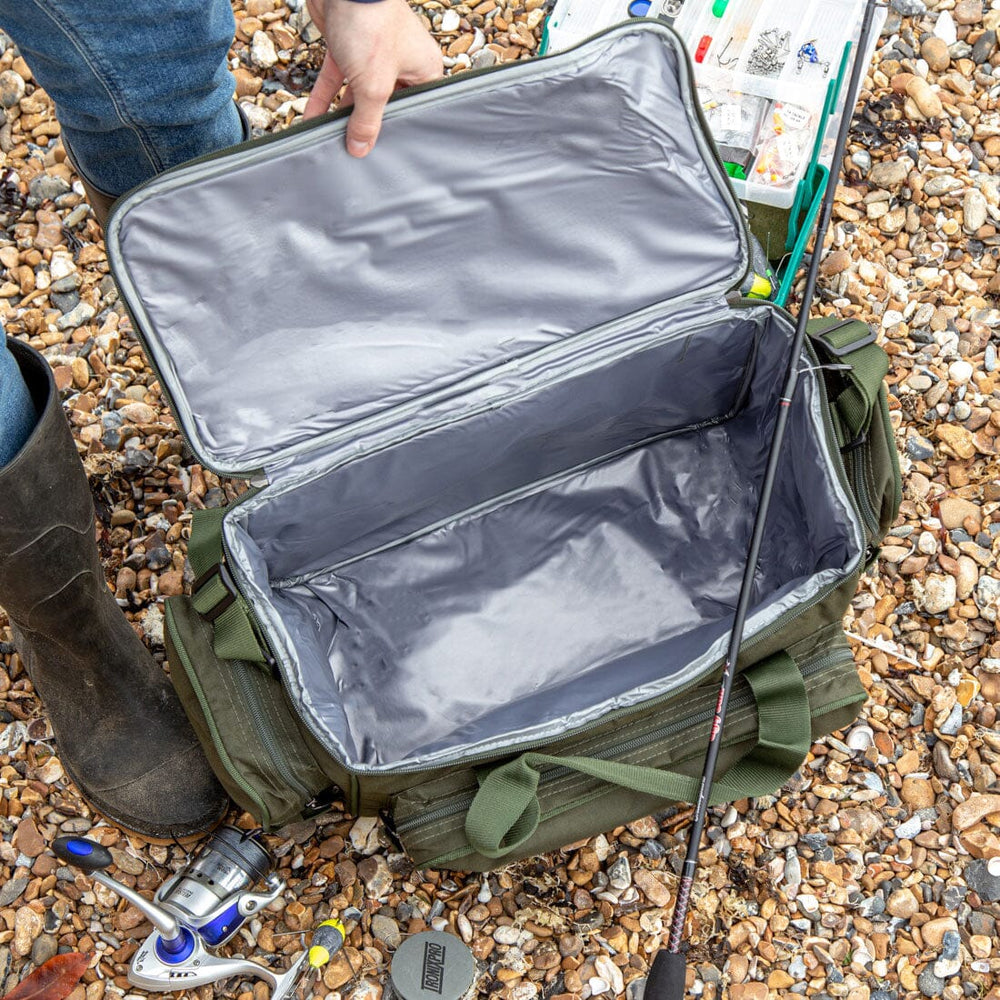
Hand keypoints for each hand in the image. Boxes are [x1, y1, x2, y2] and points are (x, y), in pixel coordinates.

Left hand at [304, 0, 442, 156]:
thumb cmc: (372, 24)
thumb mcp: (373, 85)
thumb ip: (366, 121)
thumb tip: (360, 149)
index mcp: (423, 71)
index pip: (412, 111)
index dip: (397, 132)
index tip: (383, 154)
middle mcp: (401, 63)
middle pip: (384, 105)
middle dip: (366, 126)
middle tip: (355, 152)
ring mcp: (372, 55)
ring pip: (357, 94)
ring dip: (341, 115)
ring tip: (330, 141)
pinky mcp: (347, 47)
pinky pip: (336, 80)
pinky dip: (324, 98)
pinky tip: (312, 119)